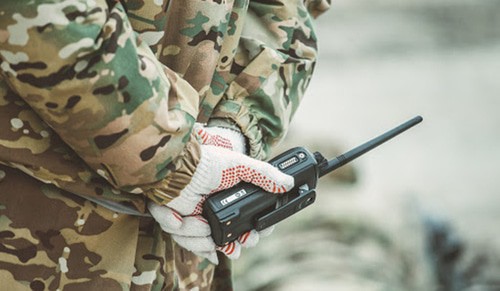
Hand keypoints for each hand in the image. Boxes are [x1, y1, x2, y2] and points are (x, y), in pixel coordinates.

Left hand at [149, 126, 292, 263]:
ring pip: (209, 245)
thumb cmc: (207, 163)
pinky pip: (189, 243)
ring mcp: (201, 221)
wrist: (178, 168)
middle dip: (235, 244)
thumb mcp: (240, 166)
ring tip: (198, 220)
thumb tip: (288, 183)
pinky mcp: (184, 226)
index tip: (256, 234)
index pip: (251, 223)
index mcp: (234, 200)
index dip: (256, 232)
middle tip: (241, 240)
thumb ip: (265, 175)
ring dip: (202, 236)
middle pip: (233, 241)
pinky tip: (185, 219)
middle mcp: (219, 213)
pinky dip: (186, 233)